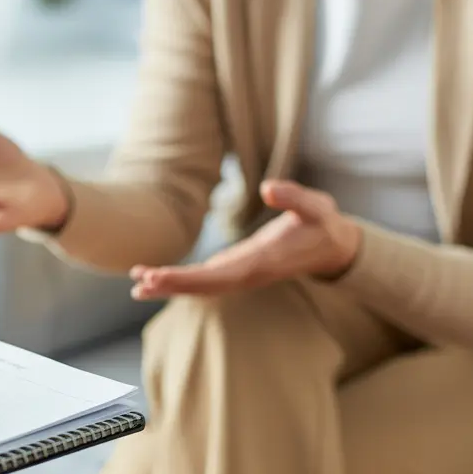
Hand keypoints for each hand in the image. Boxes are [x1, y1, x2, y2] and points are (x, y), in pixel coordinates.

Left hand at [129, 180, 362, 298]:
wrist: (334, 247)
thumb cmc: (324, 225)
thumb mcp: (319, 206)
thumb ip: (295, 197)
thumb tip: (268, 188)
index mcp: (262, 262)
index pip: (220, 275)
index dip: (189, 278)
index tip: (162, 278)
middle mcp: (248, 273)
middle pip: (204, 285)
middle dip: (172, 285)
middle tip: (139, 283)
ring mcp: (241, 273)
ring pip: (202, 285)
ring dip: (171, 285)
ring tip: (138, 283)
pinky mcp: (237, 268)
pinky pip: (206, 279)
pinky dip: (182, 279)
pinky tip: (157, 278)